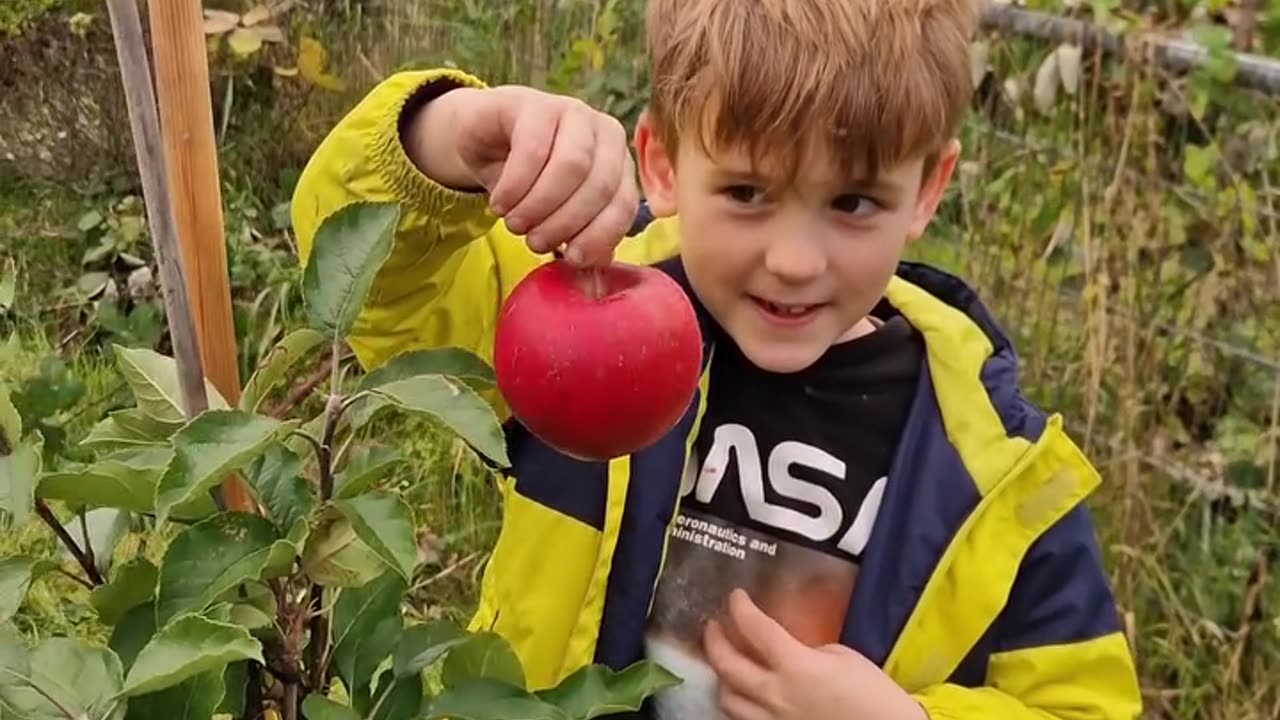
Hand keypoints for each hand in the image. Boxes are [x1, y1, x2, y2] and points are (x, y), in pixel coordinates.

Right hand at [407, 84, 638, 266]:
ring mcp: (571, 111)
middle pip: (598, 186)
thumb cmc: (530, 181)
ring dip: (539, 206)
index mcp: (620, 161)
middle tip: (534, 242)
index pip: (624, 204)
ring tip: (515, 224)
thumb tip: (594, 289)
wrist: (485, 139)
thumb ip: (579, 244)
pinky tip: (499, 202)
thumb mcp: (557, 215)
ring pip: (570, 167)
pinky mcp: (532, 104)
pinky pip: (532, 151)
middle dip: (565, 223)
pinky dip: (515, 187)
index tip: (572, 259)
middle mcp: (604, 131)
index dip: (600, 236)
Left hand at [703, 589, 928, 719]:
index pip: (754, 628)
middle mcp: (775, 694)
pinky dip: (738, 704)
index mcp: (794, 665)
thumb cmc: (870, 690)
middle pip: (727, 665)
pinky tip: (743, 694)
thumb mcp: (839, 655)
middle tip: (713, 626)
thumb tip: (786, 650)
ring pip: (727, 699)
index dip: (740, 608)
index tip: (736, 597)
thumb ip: (805, 650)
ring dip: (722, 677)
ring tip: (727, 664)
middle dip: (714, 640)